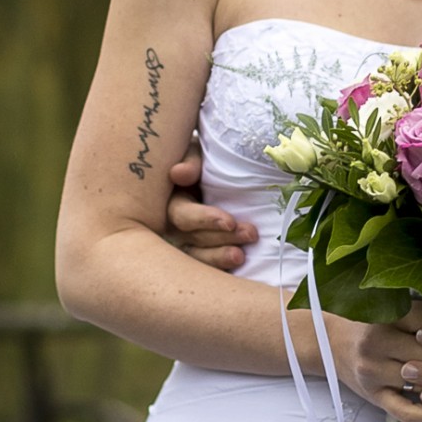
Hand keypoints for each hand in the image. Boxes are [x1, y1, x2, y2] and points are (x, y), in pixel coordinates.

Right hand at [163, 139, 257, 270]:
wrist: (208, 171)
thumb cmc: (200, 160)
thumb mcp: (193, 152)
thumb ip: (190, 160)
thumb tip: (179, 174)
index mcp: (170, 202)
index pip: (183, 216)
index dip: (204, 220)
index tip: (230, 222)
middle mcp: (174, 229)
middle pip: (195, 240)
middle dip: (222, 239)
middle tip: (251, 234)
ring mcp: (187, 245)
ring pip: (200, 259)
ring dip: (221, 258)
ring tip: (242, 257)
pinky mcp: (203, 254)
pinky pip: (210, 269)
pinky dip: (223, 270)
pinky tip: (241, 268)